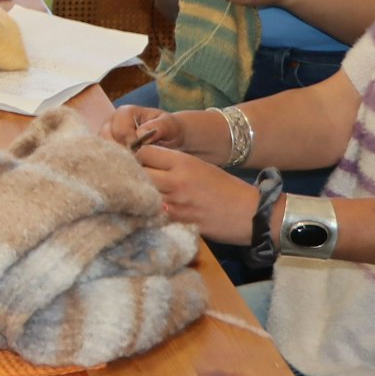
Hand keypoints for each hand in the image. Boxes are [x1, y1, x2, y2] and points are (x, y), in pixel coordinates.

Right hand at [105, 106, 230, 162]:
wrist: (169, 139)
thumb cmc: (170, 129)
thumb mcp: (170, 125)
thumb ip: (159, 127)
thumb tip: (140, 134)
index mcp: (125, 112)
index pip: (119, 129)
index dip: (129, 142)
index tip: (142, 151)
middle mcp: (112, 123)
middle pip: (105, 138)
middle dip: (121, 151)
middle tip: (136, 162)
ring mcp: (107, 137)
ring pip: (102, 150)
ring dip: (116, 160)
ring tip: (133, 167)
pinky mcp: (108, 150)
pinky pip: (105, 159)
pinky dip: (115, 166)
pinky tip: (127, 172)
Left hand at [135, 144, 259, 244]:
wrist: (250, 214)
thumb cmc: (226, 188)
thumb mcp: (199, 167)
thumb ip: (172, 165)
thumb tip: (144, 165)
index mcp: (182, 162)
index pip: (142, 151)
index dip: (132, 155)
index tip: (128, 160)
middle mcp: (175, 181)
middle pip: (136, 172)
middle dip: (128, 175)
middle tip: (123, 179)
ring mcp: (175, 204)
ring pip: (140, 196)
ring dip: (135, 197)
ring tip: (130, 197)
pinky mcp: (177, 224)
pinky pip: (151, 217)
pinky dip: (145, 215)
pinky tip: (143, 215)